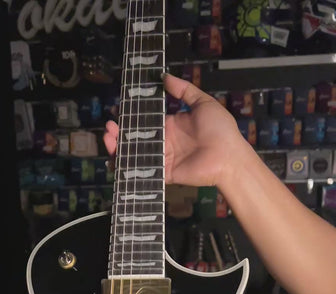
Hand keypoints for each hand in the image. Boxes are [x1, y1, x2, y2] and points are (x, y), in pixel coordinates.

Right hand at [103, 74, 244, 188]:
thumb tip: (164, 76)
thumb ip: (184, 90)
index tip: (118, 109)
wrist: (229, 156)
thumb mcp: (203, 103)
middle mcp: (164, 142)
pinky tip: (114, 158)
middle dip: (120, 132)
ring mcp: (163, 158)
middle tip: (108, 125)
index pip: (146, 121)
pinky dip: (127, 167)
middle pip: (136, 138)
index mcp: (171, 125)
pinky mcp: (163, 173)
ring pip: (135, 154)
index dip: (132, 116)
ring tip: (108, 137)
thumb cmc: (220, 129)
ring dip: (119, 147)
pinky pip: (142, 171)